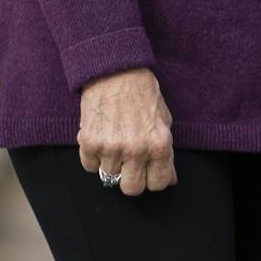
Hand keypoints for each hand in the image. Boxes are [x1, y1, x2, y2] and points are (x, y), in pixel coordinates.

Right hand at [78, 68, 176, 194]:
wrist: (115, 70)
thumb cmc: (142, 92)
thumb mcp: (164, 120)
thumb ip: (166, 153)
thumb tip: (170, 180)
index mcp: (159, 144)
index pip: (158, 184)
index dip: (153, 178)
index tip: (148, 169)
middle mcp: (136, 150)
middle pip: (132, 189)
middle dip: (131, 178)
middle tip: (130, 162)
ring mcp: (111, 148)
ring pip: (109, 178)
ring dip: (111, 164)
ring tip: (114, 142)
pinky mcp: (90, 143)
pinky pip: (90, 166)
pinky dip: (94, 157)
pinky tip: (101, 138)